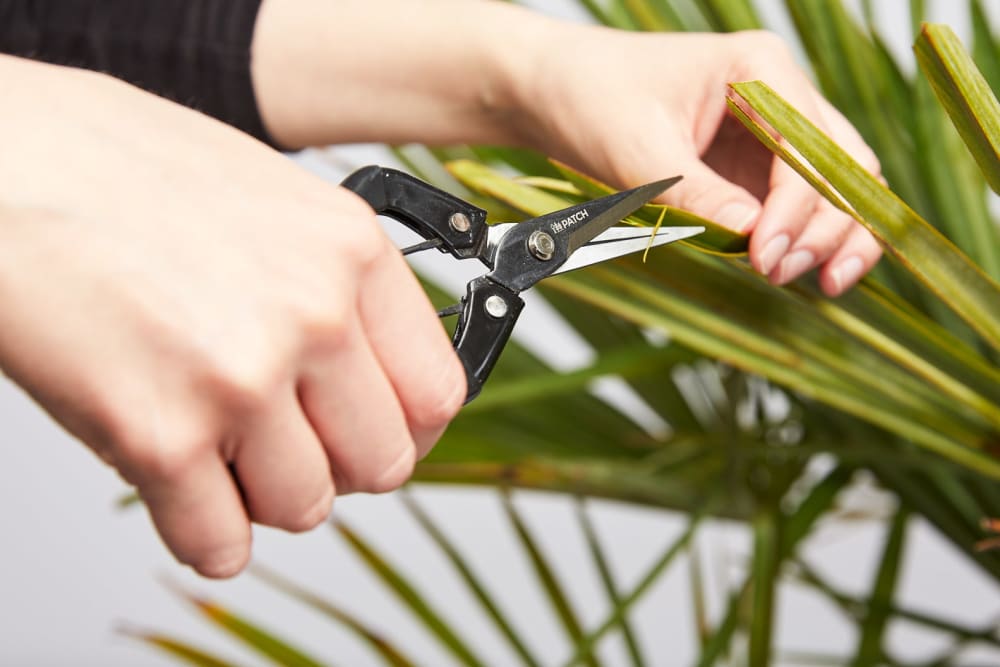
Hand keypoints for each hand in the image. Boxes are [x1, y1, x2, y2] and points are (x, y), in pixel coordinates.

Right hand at [0, 57, 464, 576]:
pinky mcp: (159, 434)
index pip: (437, 393)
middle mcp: (313, 315)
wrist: (3, 161)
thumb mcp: (273, 202)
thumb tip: (372, 376)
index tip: (378, 432)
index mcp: (351, 252)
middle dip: (337, 467)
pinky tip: (183, 488)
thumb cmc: (121, 172)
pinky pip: (220, 543)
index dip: (408, 428)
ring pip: (307, 507)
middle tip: (290, 444)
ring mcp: (241, 378)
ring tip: (222, 449)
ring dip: (266, 497)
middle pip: (383, 463)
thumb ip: (338, 289)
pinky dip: (206, 533)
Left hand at [515, 28, 882, 295]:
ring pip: (835, 187)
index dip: (797, 208)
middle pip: (843, 164)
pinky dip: (807, 239)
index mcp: (759, 70)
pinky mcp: (753, 171)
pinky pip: (799, 207)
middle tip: (788, 274)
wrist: (553, 94)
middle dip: (830, 224)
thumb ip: (697, 193)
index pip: (807, 145)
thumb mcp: (638, 148)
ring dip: (836, 235)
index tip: (767, 257)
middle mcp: (780, 98)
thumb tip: (753, 239)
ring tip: (823, 284)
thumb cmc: (591, 96)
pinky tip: (801, 272)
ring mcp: (771, 136)